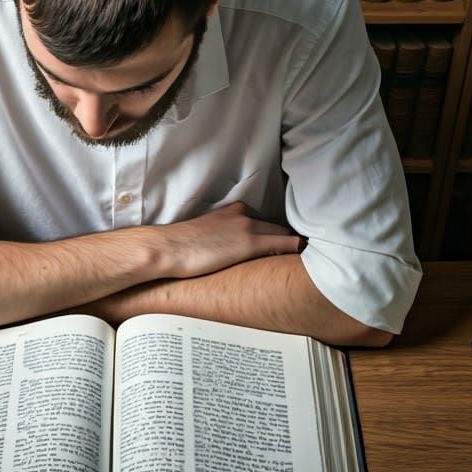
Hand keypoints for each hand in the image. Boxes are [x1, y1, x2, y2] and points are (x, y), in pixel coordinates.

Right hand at [147, 202, 305, 280]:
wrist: (166, 248)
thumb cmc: (177, 248)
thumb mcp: (202, 236)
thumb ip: (218, 238)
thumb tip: (219, 253)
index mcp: (232, 212)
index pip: (263, 222)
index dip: (273, 237)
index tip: (281, 248)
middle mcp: (243, 215)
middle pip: (277, 227)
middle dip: (287, 240)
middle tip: (299, 255)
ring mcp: (247, 227)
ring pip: (283, 234)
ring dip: (293, 246)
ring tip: (305, 259)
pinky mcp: (249, 243)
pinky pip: (285, 244)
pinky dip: (297, 249)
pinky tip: (305, 257)